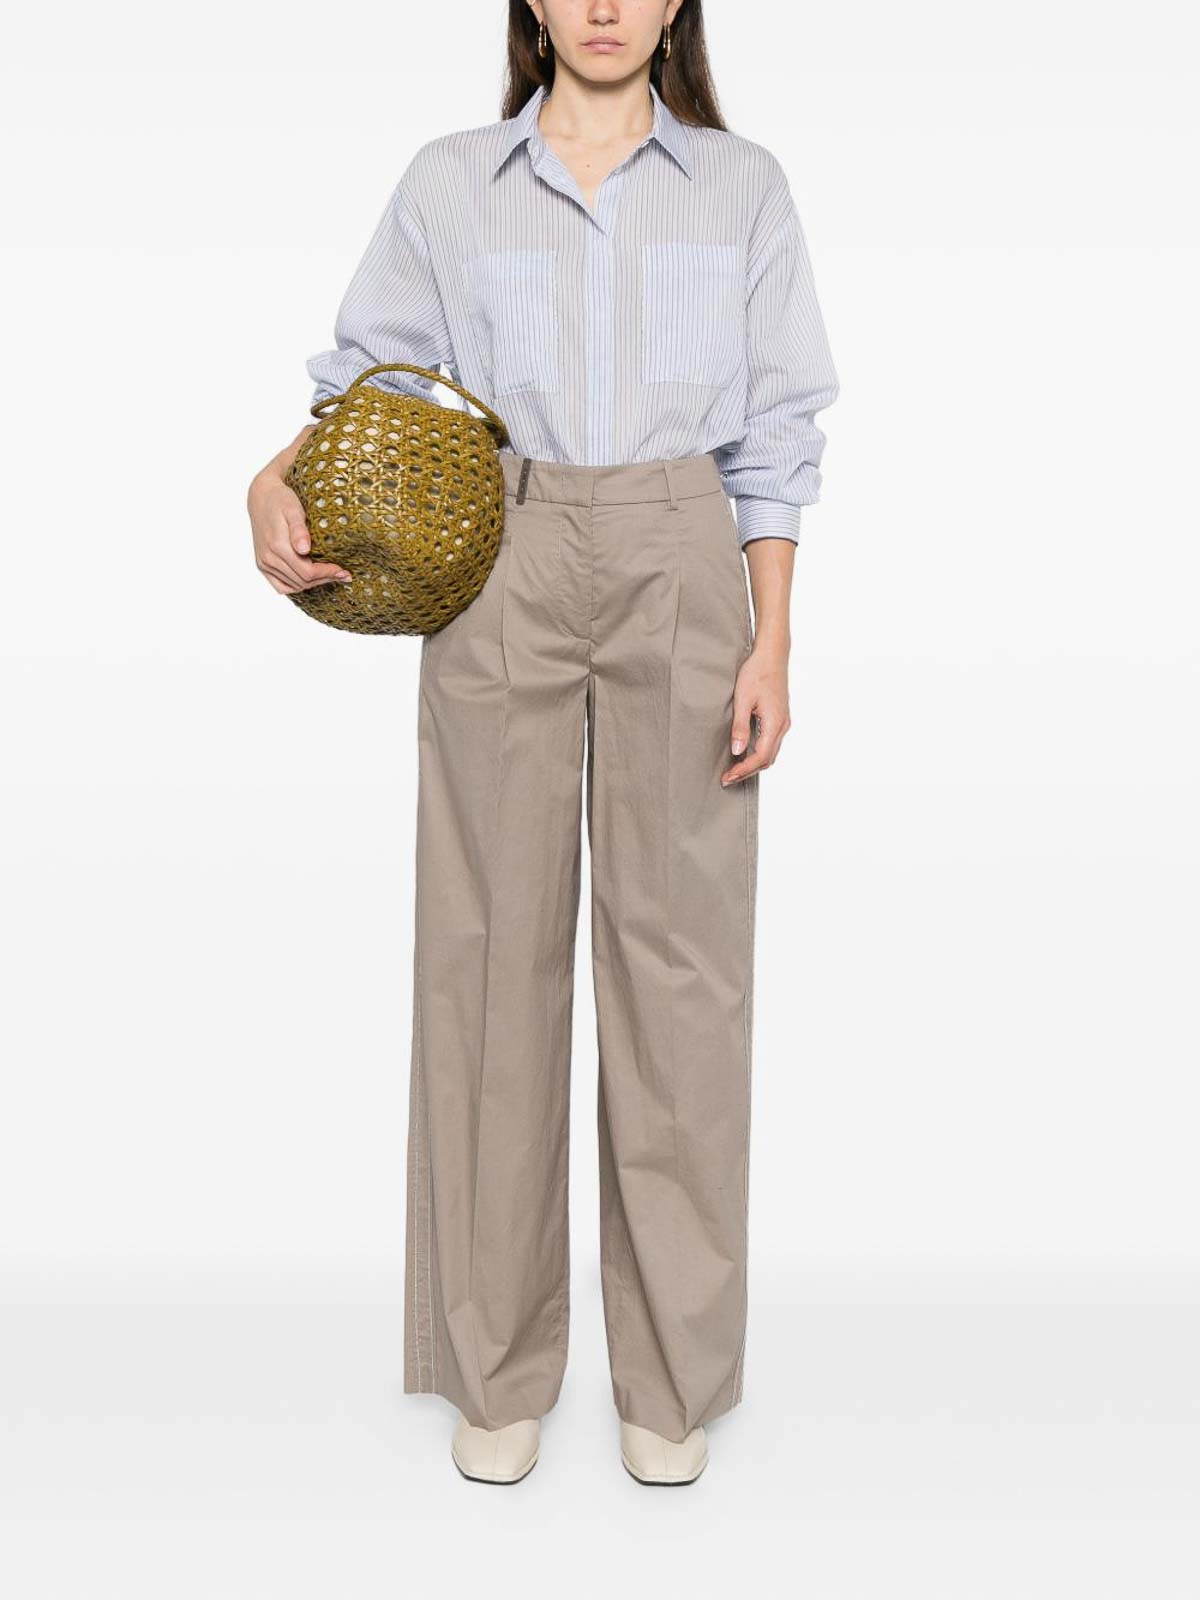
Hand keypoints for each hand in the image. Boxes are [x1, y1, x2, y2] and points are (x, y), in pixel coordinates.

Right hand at [247, 469, 351, 594]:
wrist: (262, 497)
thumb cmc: (281, 500)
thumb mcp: (294, 510)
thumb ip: (299, 530)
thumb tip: (304, 550)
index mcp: (277, 546)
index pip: (307, 572)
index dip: (327, 574)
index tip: (343, 571)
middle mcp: (268, 558)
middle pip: (302, 581)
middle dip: (325, 579)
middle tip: (343, 575)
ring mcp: (264, 564)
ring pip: (293, 586)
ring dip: (313, 584)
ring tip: (330, 576)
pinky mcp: (262, 565)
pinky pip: (281, 586)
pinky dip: (297, 586)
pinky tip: (311, 579)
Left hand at [721, 641, 790, 785]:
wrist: (771, 655)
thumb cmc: (757, 673)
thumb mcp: (743, 700)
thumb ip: (740, 727)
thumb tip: (737, 751)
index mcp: (775, 723)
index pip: (760, 757)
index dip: (743, 770)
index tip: (728, 777)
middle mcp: (782, 726)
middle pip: (767, 759)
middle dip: (747, 771)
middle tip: (727, 777)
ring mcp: (783, 722)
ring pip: (770, 752)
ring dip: (753, 763)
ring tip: (734, 768)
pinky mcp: (779, 718)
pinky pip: (771, 743)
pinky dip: (758, 753)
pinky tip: (744, 752)